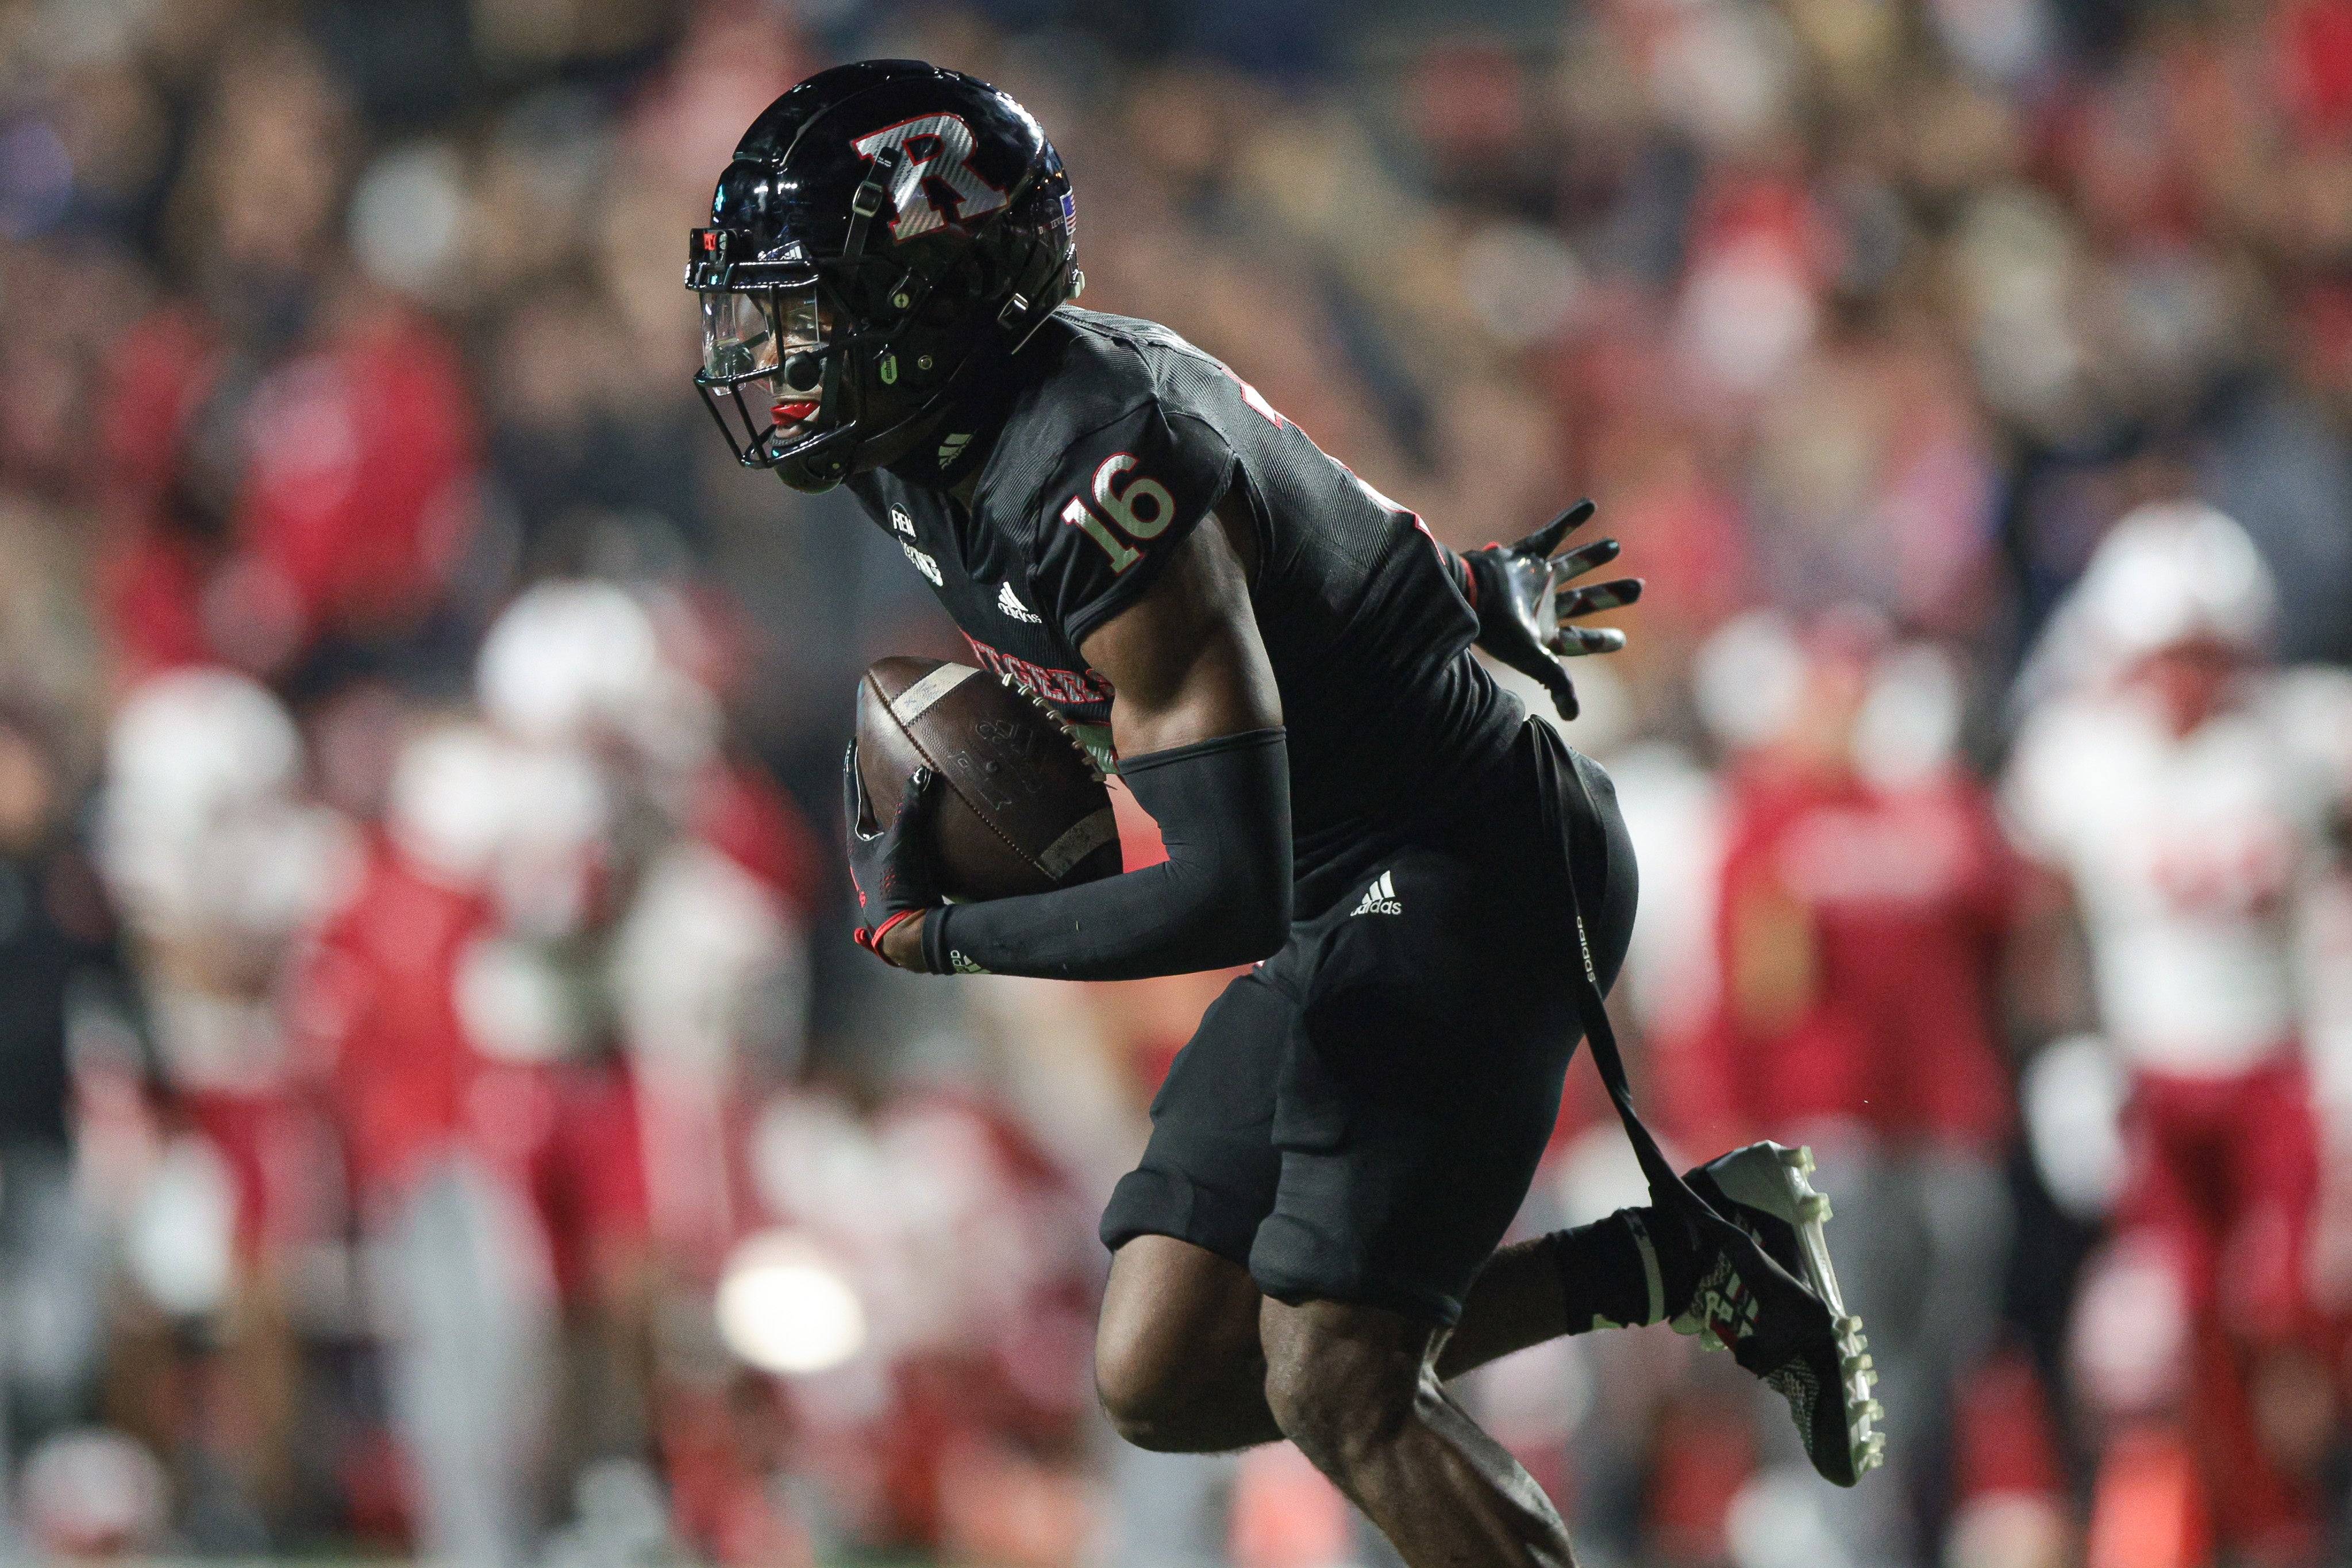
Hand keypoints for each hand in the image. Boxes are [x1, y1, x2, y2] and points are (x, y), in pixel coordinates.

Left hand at [843, 740, 943, 968]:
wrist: (908, 930)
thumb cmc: (895, 885)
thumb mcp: (903, 842)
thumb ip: (912, 807)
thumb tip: (921, 773)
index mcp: (857, 842)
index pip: (852, 794)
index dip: (853, 767)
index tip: (853, 742)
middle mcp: (865, 854)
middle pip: (866, 810)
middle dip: (872, 787)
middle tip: (879, 759)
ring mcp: (882, 867)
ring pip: (886, 828)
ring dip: (893, 809)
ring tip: (903, 787)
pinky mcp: (902, 878)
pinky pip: (907, 843)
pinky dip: (914, 828)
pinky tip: (929, 825)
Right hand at [1461, 499, 1641, 720]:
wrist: (1465, 594)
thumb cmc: (1497, 629)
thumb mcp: (1531, 657)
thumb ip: (1556, 682)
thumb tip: (1574, 716)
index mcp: (1545, 631)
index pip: (1580, 639)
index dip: (1601, 640)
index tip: (1621, 639)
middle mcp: (1543, 604)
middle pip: (1584, 600)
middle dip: (1610, 595)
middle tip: (1639, 588)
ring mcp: (1534, 579)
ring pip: (1571, 566)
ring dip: (1593, 556)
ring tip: (1615, 546)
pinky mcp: (1523, 555)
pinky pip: (1550, 533)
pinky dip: (1569, 520)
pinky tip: (1590, 505)